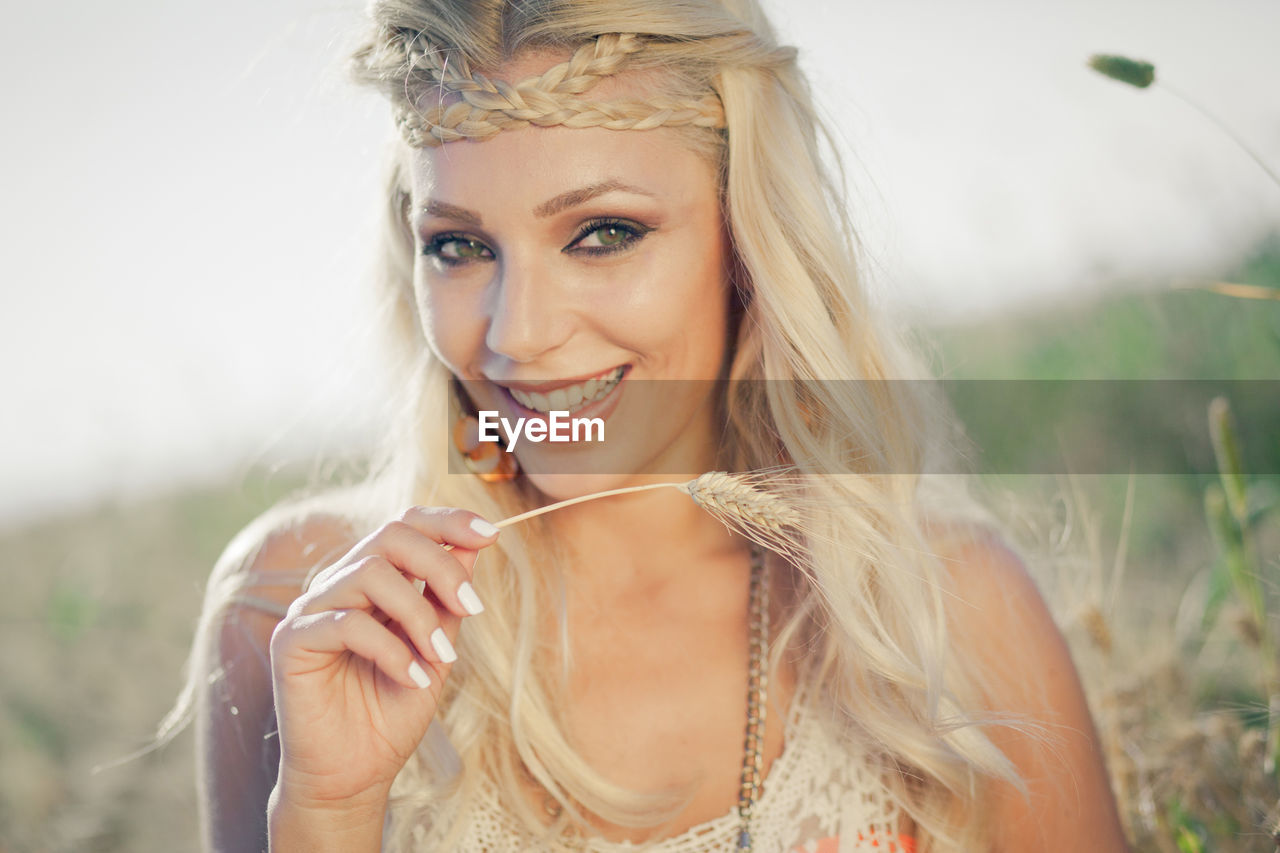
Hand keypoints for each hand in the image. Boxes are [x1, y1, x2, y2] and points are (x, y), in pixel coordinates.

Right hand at [267, 507, 498, 813]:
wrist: (353, 776)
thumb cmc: (392, 711)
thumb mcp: (436, 650)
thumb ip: (448, 601)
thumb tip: (476, 544)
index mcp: (373, 582)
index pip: (406, 526)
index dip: (447, 521)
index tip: (491, 533)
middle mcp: (339, 585)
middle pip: (389, 536)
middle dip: (440, 565)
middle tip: (473, 606)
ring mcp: (311, 609)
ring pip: (370, 573)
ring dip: (419, 614)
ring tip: (441, 658)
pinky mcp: (290, 641)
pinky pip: (345, 622)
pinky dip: (390, 649)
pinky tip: (413, 678)